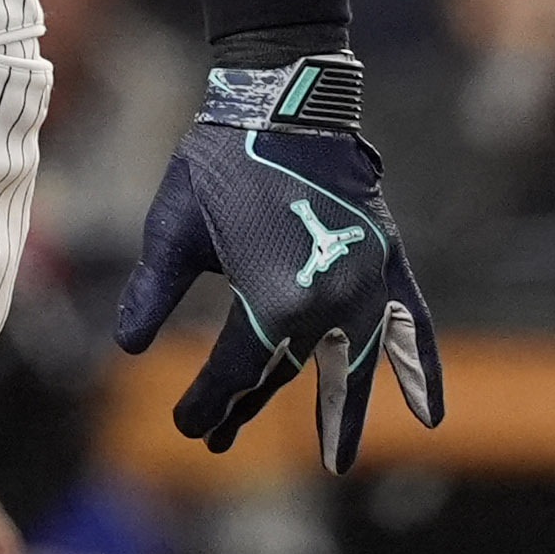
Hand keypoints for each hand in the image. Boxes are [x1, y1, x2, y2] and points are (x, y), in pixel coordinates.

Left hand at [111, 56, 445, 472]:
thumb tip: (126, 348)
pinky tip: (428, 416)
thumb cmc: (218, 160)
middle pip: (287, 373)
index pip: (237, 372)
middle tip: (221, 439)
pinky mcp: (387, 259)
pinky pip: (410, 325)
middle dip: (250, 406)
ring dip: (343, 412)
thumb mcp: (171, 229)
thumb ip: (151, 293)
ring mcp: (365, 281)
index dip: (206, 403)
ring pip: (351, 365)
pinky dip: (419, 370)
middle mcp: (327, 301)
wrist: (283, 95)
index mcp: (271, 299)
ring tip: (337, 458)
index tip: (186, 424)